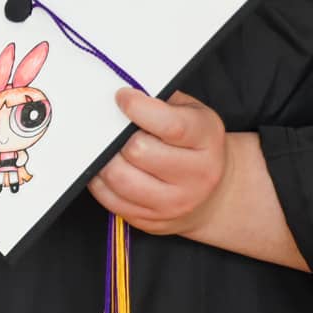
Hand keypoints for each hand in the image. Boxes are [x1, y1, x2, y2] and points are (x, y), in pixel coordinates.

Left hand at [89, 89, 229, 236]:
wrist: (212, 194)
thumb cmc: (194, 145)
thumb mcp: (192, 114)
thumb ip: (163, 101)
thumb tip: (123, 91)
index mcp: (206, 139)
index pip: (170, 125)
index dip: (138, 108)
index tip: (122, 97)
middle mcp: (197, 175)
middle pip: (138, 151)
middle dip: (120, 137)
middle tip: (118, 131)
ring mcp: (174, 202)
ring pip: (120, 179)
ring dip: (106, 160)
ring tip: (110, 150)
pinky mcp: (151, 221)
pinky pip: (110, 199)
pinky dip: (100, 181)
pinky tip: (108, 168)